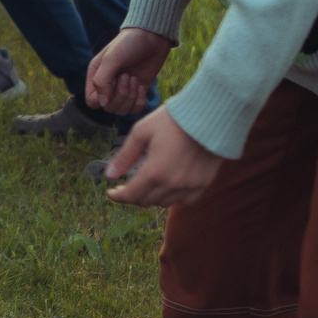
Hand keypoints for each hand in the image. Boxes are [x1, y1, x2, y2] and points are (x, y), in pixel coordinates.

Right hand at [85, 27, 172, 116]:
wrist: (152, 36)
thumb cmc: (129, 43)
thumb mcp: (111, 59)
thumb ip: (102, 81)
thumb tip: (103, 104)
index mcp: (96, 75)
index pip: (92, 101)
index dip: (104, 98)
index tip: (115, 81)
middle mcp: (108, 85)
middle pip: (108, 108)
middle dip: (121, 95)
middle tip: (128, 76)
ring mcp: (123, 89)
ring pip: (122, 111)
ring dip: (130, 98)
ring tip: (134, 79)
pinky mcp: (138, 92)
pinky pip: (135, 110)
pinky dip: (140, 101)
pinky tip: (142, 86)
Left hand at [101, 109, 226, 208]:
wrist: (208, 114)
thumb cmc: (172, 120)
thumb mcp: (142, 132)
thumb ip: (125, 156)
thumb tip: (109, 175)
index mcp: (154, 171)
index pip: (131, 195)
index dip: (118, 196)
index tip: (111, 192)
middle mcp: (172, 184)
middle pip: (146, 201)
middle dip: (134, 194)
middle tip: (130, 184)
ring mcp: (189, 186)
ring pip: (164, 202)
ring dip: (153, 195)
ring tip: (150, 181)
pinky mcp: (203, 183)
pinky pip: (185, 200)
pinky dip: (174, 196)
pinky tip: (170, 184)